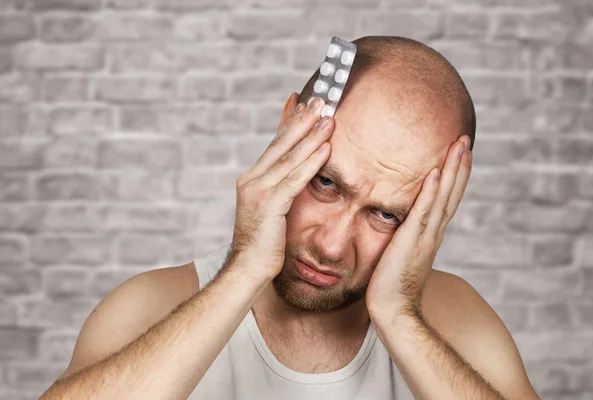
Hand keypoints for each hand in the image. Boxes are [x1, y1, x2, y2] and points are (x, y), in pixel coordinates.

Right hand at [227, 93, 334, 281]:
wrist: (248, 268)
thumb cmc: (263, 242)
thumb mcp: (271, 209)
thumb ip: (280, 187)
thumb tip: (296, 173)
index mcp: (252, 178)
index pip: (274, 144)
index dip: (288, 121)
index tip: (301, 100)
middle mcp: (252, 179)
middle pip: (281, 144)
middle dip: (302, 120)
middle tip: (321, 99)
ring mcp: (258, 191)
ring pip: (289, 157)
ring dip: (311, 136)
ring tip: (329, 118)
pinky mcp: (269, 205)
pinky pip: (294, 179)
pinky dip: (311, 163)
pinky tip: (325, 149)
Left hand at [365, 135, 471, 321]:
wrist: (393, 309)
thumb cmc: (392, 283)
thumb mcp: (402, 251)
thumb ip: (406, 235)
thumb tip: (401, 224)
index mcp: (431, 232)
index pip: (447, 198)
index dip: (455, 175)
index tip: (459, 152)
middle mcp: (434, 231)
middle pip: (452, 192)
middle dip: (459, 165)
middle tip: (465, 138)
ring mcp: (426, 236)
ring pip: (444, 197)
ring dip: (452, 170)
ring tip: (459, 145)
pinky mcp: (412, 241)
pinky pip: (423, 212)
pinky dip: (431, 192)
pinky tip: (436, 172)